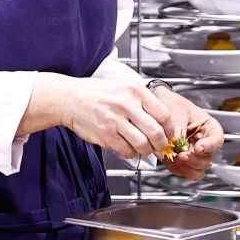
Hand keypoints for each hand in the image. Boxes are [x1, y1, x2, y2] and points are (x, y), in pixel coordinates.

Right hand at [58, 78, 173, 159]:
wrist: (69, 98)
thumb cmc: (97, 93)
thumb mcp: (124, 87)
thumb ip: (143, 101)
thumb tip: (162, 121)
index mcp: (136, 91)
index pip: (163, 114)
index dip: (169, 128)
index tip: (168, 134)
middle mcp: (127, 104)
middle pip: (156, 132)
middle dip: (161, 144)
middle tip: (160, 146)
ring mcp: (116, 120)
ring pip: (142, 144)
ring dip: (146, 151)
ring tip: (143, 148)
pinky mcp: (106, 134)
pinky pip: (126, 150)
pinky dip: (130, 153)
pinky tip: (128, 147)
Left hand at [155, 89, 222, 180]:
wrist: (156, 106)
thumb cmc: (171, 103)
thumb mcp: (177, 112)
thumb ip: (178, 130)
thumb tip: (176, 146)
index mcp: (208, 127)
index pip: (217, 140)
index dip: (209, 146)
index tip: (198, 147)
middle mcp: (203, 142)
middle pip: (207, 159)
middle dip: (194, 160)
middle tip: (182, 154)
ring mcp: (192, 153)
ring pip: (197, 170)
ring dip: (186, 167)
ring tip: (175, 158)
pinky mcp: (179, 159)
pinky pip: (182, 171)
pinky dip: (176, 168)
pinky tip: (169, 159)